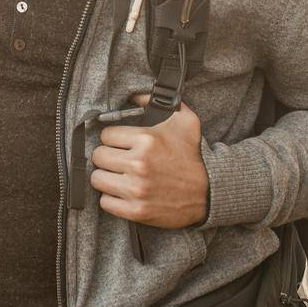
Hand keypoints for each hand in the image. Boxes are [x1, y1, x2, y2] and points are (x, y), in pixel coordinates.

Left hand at [89, 93, 208, 228]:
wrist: (210, 192)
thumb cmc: (194, 155)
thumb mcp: (184, 120)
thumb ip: (158, 102)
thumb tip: (133, 94)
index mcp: (146, 140)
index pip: (105, 135)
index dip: (113, 139)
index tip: (120, 144)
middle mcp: (139, 164)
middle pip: (98, 157)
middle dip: (107, 157)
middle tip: (118, 160)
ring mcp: (137, 189)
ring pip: (97, 179)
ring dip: (106, 177)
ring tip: (119, 176)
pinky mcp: (137, 211)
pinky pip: (105, 202)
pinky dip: (112, 198)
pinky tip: (123, 193)